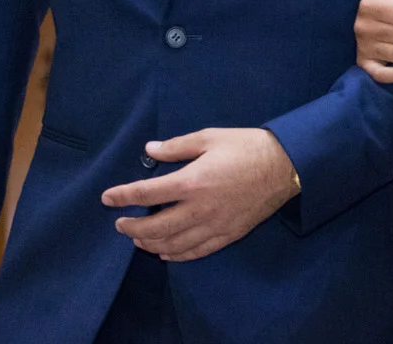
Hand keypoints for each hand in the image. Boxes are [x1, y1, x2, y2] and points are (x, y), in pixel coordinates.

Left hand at [101, 128, 297, 261]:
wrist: (285, 166)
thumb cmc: (246, 146)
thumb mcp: (210, 137)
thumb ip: (177, 147)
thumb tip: (149, 150)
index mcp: (191, 181)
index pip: (146, 194)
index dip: (122, 196)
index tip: (107, 199)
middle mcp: (198, 208)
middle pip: (155, 227)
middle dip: (131, 228)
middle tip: (120, 224)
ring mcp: (213, 225)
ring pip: (173, 244)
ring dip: (150, 244)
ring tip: (138, 239)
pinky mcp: (227, 234)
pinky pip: (196, 252)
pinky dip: (176, 255)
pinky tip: (166, 252)